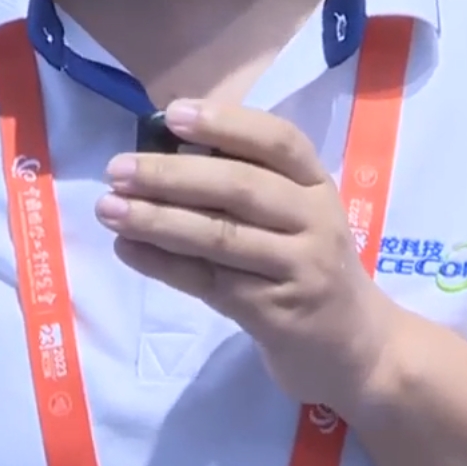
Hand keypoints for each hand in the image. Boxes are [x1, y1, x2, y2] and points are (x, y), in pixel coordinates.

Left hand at [95, 99, 397, 410]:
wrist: (357, 350)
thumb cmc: (310, 268)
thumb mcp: (298, 217)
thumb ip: (248, 185)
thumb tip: (164, 151)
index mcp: (317, 185)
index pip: (278, 140)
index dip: (226, 123)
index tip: (172, 115)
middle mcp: (315, 221)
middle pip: (241, 187)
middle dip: (173, 175)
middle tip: (118, 169)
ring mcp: (299, 269)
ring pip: (221, 237)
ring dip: (157, 220)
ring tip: (109, 209)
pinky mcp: (277, 314)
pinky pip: (210, 282)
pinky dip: (164, 264)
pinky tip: (128, 249)